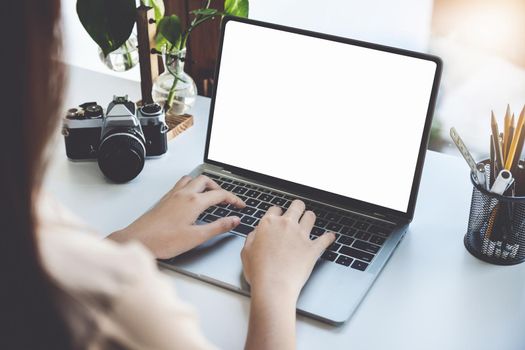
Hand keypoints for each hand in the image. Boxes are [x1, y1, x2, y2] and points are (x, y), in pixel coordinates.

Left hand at [108, 175, 245, 258]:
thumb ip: (218, 227)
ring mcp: (173, 195)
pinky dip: (191, 186)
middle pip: (207, 181)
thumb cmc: (163, 240)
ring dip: (204, 184)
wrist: (139, 240)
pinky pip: (181, 184)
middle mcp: (184, 194)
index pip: (220, 194)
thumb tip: (234, 220)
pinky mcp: (165, 199)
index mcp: (194, 202)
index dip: (234, 199)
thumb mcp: (197, 237)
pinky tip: (191, 198)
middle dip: (220, 188)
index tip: (240, 205)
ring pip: (192, 179)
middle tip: (226, 200)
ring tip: (210, 195)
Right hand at [241, 200, 334, 297]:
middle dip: (297, 208)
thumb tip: (256, 233)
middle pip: (296, 206)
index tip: (278, 217)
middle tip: (297, 212)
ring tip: (310, 221)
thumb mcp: (246, 252)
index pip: (275, 209)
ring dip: (310, 218)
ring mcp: (301, 235)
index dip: (276, 213)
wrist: (274, 286)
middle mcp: (286, 225)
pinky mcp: (313, 248)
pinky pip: (326, 238)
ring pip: (311, 216)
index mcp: (269, 224)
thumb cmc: (259, 272)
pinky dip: (329, 237)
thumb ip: (252, 238)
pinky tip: (330, 237)